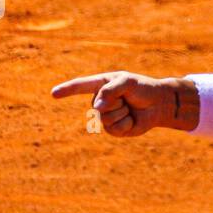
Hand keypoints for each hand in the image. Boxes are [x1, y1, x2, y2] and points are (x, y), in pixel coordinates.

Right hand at [50, 71, 177, 136]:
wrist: (159, 103)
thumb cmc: (143, 88)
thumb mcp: (127, 82)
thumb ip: (110, 91)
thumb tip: (95, 108)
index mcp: (101, 84)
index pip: (81, 86)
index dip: (67, 90)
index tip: (53, 94)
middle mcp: (100, 100)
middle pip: (98, 106)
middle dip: (116, 103)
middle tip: (127, 98)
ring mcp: (106, 115)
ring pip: (105, 119)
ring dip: (122, 113)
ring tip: (130, 108)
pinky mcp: (114, 129)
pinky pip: (114, 129)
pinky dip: (126, 124)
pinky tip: (132, 119)